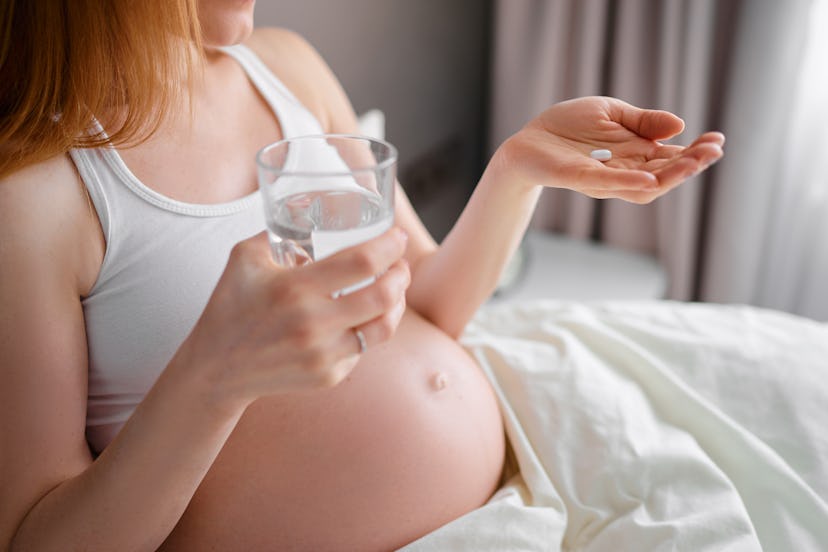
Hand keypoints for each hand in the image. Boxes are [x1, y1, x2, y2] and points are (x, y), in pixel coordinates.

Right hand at [176, 227, 409, 411]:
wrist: (215, 370)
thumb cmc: (230, 308)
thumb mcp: (244, 258)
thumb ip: (278, 233)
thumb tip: (309, 210)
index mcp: (294, 288)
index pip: (361, 262)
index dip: (389, 246)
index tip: (397, 237)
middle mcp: (313, 323)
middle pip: (382, 296)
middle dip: (401, 274)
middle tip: (401, 264)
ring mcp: (322, 354)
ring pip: (383, 328)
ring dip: (398, 304)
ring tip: (395, 290)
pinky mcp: (327, 376)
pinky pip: (363, 349)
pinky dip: (370, 329)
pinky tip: (365, 317)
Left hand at [495, 96, 724, 202]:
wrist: (529, 140)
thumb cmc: (569, 127)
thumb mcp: (612, 113)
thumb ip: (644, 120)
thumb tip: (680, 125)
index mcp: (636, 155)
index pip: (672, 159)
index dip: (696, 152)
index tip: (718, 139)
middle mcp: (625, 172)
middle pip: (665, 175)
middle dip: (691, 164)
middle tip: (714, 150)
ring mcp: (604, 179)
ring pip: (644, 186)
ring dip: (670, 176)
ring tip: (694, 163)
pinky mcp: (581, 178)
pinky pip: (608, 183)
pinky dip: (629, 182)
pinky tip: (649, 178)